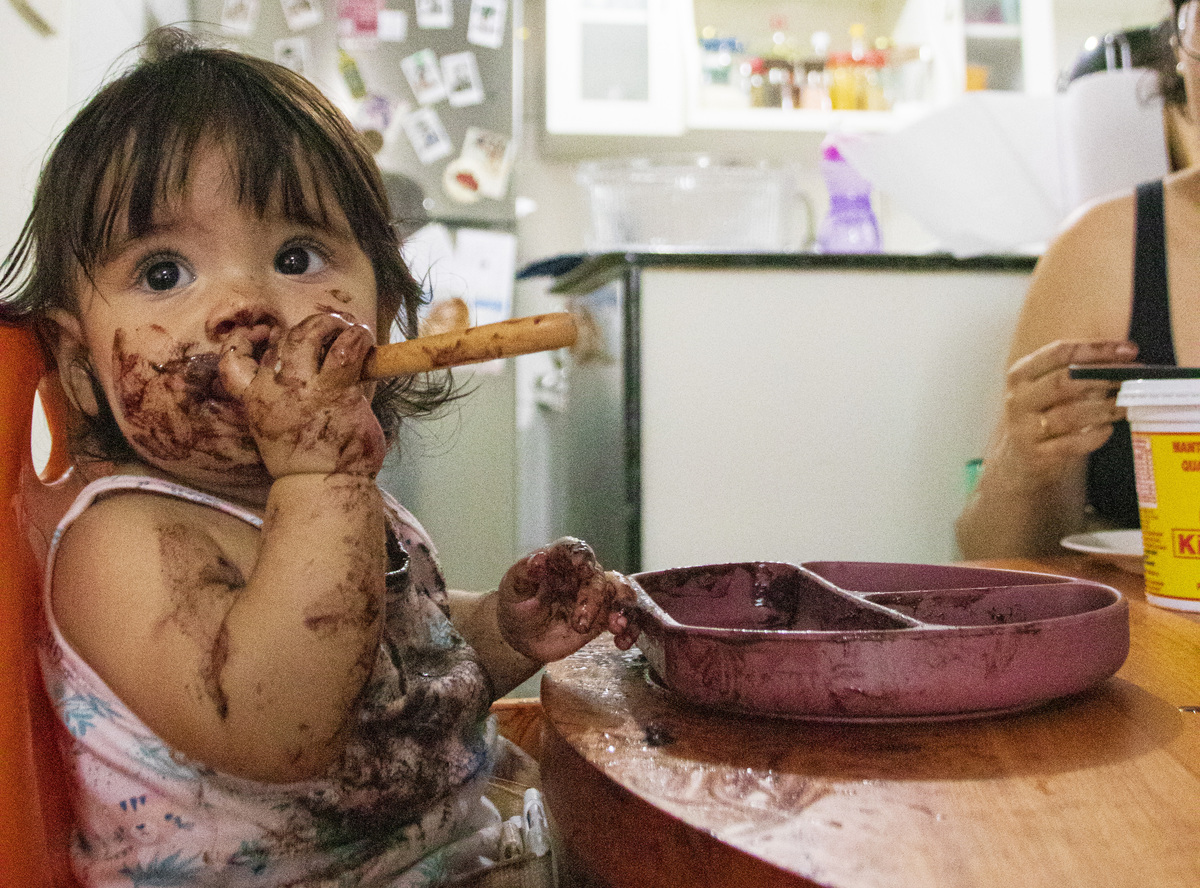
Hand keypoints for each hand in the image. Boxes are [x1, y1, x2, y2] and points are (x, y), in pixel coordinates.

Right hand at [219, 312, 384, 477]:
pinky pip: (345, 350)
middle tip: (332, 329)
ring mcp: (303, 389)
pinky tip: (365, 341)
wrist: (322, 488)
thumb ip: (294, 398)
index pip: (232, 362)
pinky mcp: (334, 392)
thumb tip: (321, 369)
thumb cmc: (312, 461)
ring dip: (332, 324)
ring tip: (349, 330)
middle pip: (283, 340)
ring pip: (308, 335)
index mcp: (256, 400)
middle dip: (310, 327)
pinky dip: (357, 338)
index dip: (243, 341)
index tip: (265, 335)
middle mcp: (273, 390)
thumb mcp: (286, 429)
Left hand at [497, 537, 638, 663]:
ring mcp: (595, 595)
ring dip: (623, 608)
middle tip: (580, 624)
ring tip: (615, 627)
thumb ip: (523, 574)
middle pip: (598, 577)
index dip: (581, 556)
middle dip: (594, 599)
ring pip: (620, 593)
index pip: (574, 550)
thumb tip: (538, 561)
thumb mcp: (512, 590)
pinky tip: (622, 641)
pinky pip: (624, 618)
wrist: (523, 636)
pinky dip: (629, 628)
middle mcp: (582, 573)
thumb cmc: (516, 605)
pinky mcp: (603, 616)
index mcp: (559, 559)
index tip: (582, 568)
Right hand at [991, 339, 1136, 491]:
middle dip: (1102, 378)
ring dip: (1104, 409)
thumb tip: (1126, 359)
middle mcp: (1019, 399)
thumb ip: (1078, 374)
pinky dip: (1094, 436)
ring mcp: (1024, 428)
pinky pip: (1071, 444)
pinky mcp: (1036, 455)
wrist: (1020, 461)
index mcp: (1022, 374)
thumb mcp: (1049, 390)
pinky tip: (1108, 430)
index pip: (1059, 353)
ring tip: (1126, 406)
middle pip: (1062, 382)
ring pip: (1069, 415)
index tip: (1129, 350)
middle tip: (1131, 379)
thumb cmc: (1044, 417)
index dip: (1097, 349)